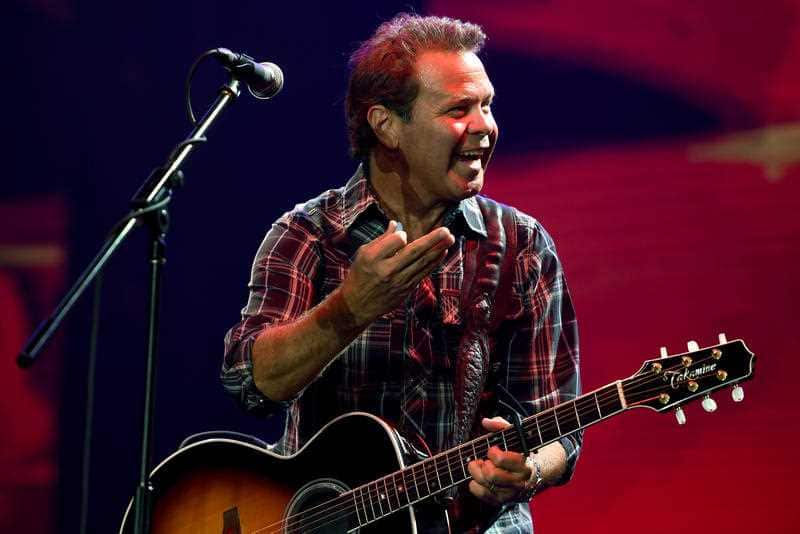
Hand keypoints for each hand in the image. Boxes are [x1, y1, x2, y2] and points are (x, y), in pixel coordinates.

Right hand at [339, 220, 454, 325]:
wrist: (357, 305)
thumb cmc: (359, 275)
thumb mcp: (363, 254)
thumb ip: (381, 240)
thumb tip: (395, 224)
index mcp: (374, 258)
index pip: (396, 241)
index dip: (402, 235)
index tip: (402, 235)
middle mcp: (387, 270)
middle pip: (414, 252)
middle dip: (432, 240)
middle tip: (446, 230)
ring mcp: (399, 282)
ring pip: (422, 263)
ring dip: (438, 250)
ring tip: (450, 238)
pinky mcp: (406, 290)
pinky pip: (423, 273)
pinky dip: (434, 262)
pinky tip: (442, 252)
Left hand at [467, 417, 532, 505]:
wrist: (538, 472)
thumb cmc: (522, 451)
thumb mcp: (516, 435)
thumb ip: (501, 426)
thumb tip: (485, 422)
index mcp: (525, 464)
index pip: (502, 460)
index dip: (492, 453)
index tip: (493, 449)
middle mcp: (519, 481)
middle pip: (492, 475)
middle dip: (482, 465)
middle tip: (482, 459)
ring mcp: (511, 493)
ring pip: (487, 486)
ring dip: (477, 474)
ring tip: (478, 466)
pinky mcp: (504, 500)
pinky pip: (484, 496)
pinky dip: (475, 486)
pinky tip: (476, 478)